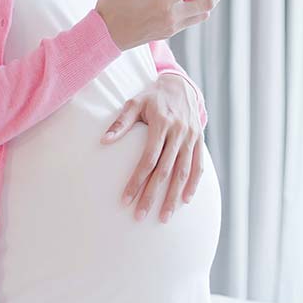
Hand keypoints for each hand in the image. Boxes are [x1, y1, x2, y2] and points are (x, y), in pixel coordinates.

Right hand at [96, 0, 235, 51]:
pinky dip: (199, 8)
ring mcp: (171, 27)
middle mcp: (171, 16)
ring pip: (202, 14)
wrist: (103, 37)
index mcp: (162, 0)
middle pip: (207, 3)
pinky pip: (191, 20)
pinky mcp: (168, 33)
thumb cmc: (114, 6)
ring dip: (212, 0)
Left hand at [101, 73, 203, 222]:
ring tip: (164, 217)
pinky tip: (185, 200)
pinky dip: (193, 184)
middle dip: (152, 195)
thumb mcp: (135, 103)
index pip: (148, 159)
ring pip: (183, 172)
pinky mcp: (199, 140)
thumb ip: (121, 122)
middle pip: (165, 170)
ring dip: (173, 196)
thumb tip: (104, 141)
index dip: (137, 181)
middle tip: (141, 216)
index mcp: (161, 123)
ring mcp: (191, 137)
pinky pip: (198, 166)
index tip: (126, 200)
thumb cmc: (152, 96)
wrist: (181, 85)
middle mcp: (179, 132)